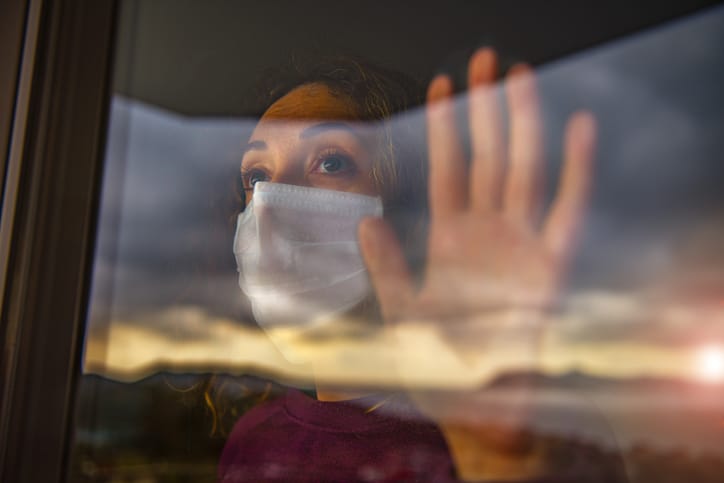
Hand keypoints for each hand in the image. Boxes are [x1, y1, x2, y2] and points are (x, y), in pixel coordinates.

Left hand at [358, 47, 596, 479]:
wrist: (477, 401)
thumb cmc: (438, 361)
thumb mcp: (401, 313)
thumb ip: (386, 268)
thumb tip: (363, 222)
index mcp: (450, 237)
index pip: (448, 169)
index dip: (445, 127)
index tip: (441, 84)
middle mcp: (487, 231)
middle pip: (486, 157)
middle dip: (485, 109)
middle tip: (485, 59)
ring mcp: (522, 242)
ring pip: (523, 169)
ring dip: (523, 124)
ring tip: (520, 76)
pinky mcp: (554, 262)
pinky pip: (569, 207)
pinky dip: (576, 169)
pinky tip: (578, 128)